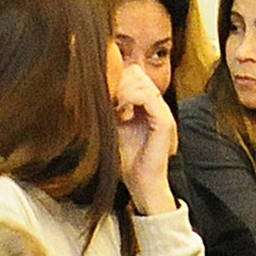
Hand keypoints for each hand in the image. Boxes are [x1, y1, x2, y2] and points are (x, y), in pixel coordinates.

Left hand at [113, 61, 178, 212]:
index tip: (101, 91)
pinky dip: (130, 98)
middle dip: (118, 81)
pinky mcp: (165, 122)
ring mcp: (164, 113)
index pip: (134, 74)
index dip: (116, 78)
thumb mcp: (114, 128)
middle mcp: (158, 106)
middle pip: (138, 73)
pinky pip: (148, 97)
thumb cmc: (128, 160)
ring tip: (112, 105)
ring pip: (142, 81)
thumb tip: (91, 92)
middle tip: (105, 97)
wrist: (142, 183)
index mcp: (148, 106)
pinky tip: (119, 109)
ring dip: (123, 89)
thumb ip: (109, 109)